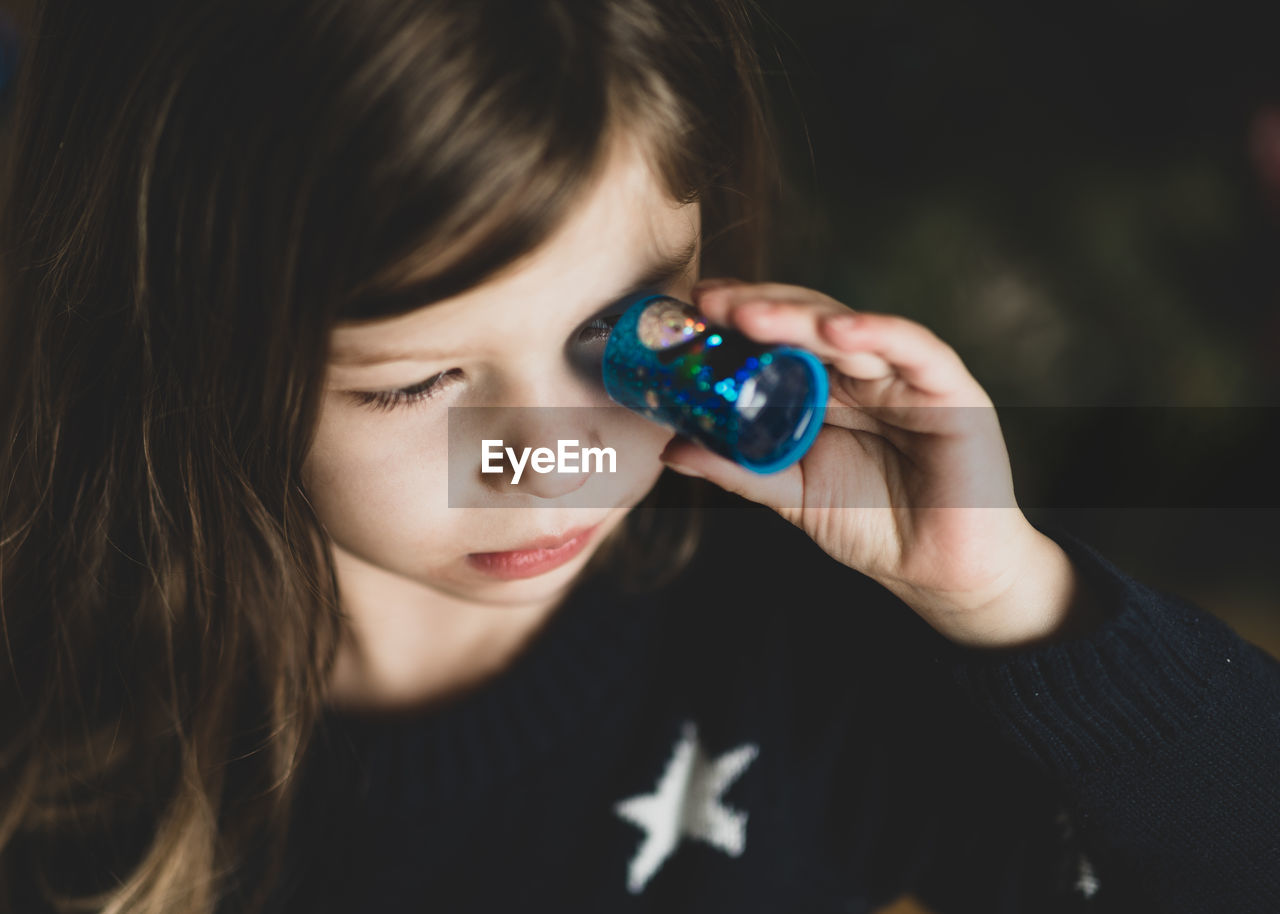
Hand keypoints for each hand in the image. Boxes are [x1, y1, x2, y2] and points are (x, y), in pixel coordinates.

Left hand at [660, 279, 1100, 648]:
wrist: (939, 572)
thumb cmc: (873, 525)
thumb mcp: (792, 493)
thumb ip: (738, 468)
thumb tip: (670, 448)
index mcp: (827, 389)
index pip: (779, 338)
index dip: (736, 318)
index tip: (691, 308)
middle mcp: (863, 372)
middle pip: (807, 322)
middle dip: (757, 308)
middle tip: (710, 303)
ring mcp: (906, 376)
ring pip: (850, 328)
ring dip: (799, 317)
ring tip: (751, 315)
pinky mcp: (951, 389)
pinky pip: (915, 348)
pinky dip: (878, 333)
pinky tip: (837, 331)